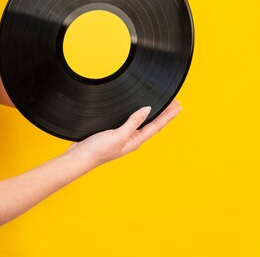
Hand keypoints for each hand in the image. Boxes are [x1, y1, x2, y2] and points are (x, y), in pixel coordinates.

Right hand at [65, 100, 181, 167]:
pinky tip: (136, 112)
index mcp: (136, 140)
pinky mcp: (113, 132)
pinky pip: (131, 121)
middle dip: (165, 114)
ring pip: (143, 123)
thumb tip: (148, 110)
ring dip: (153, 114)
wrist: (80, 157)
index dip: (168, 115)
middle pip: (153, 124)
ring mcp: (123, 136)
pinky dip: (138, 115)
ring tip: (162, 106)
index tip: (178, 105)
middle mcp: (132, 139)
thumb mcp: (118, 135)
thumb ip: (133, 122)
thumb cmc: (98, 150)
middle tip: (175, 103)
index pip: (157, 125)